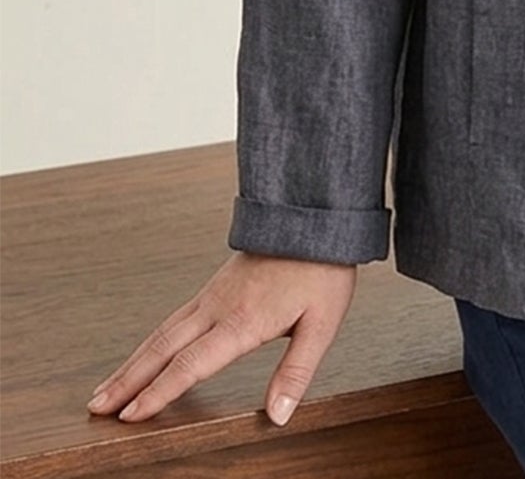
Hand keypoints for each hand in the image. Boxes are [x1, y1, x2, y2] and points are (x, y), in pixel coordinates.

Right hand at [85, 251, 357, 427]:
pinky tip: (144, 354)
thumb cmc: (321, 268)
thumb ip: (297, 370)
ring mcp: (212, 294)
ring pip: (162, 332)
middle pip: (162, 348)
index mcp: (242, 320)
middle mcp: (218, 307)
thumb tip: (278, 415)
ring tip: (105, 388)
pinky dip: (150, 341)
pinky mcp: (215, 287)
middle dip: (127, 380)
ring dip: (131, 362)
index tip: (130, 416)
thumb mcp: (322, 322)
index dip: (158, 392)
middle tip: (95, 407)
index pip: (191, 364)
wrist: (315, 216)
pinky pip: (173, 319)